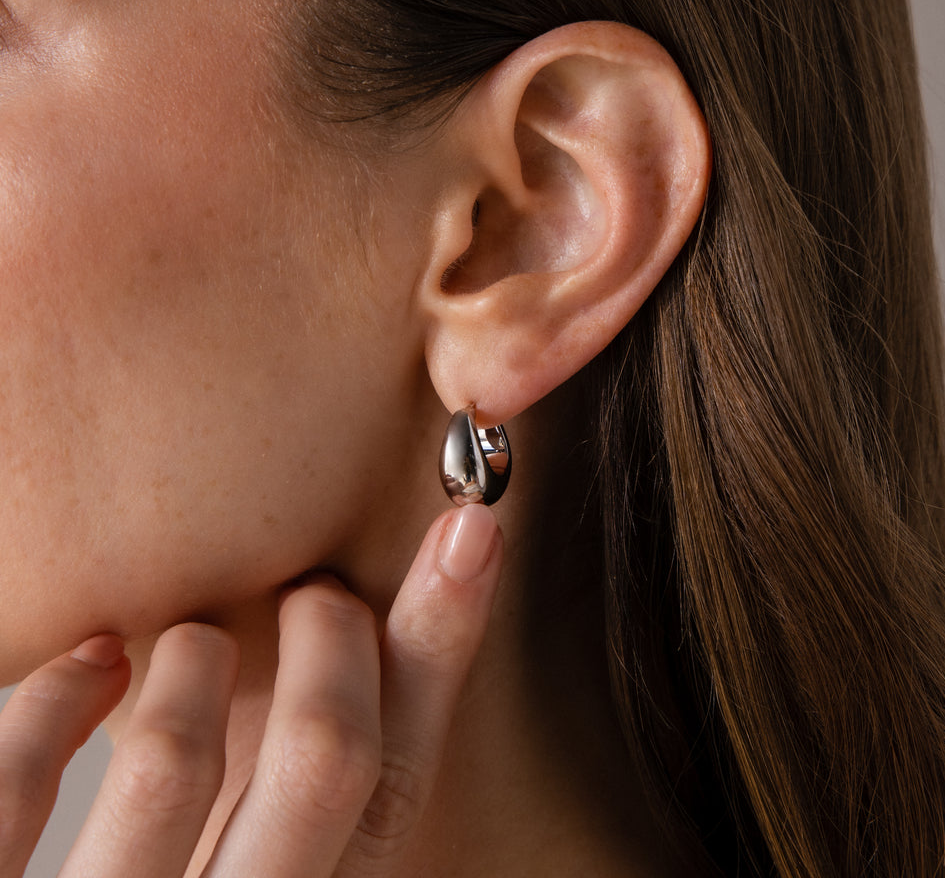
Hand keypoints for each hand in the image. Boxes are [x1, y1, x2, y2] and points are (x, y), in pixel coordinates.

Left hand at [0, 503, 501, 876]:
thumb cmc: (203, 874)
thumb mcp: (279, 853)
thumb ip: (309, 786)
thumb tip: (359, 622)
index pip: (399, 784)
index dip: (442, 644)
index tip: (471, 531)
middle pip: (327, 757)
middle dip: (331, 632)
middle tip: (312, 594)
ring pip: (174, 760)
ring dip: (196, 652)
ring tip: (197, 640)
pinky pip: (18, 785)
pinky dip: (62, 692)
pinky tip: (94, 664)